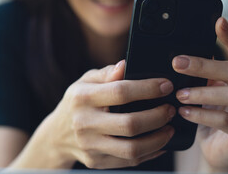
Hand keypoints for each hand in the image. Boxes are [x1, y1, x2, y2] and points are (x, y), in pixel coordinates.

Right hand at [12, 61, 174, 168]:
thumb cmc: (76, 102)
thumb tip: (126, 65)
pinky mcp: (97, 161)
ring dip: (158, 139)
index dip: (147, 88)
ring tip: (170, 128)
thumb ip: (107, 73)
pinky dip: (150, 152)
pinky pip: (129, 161)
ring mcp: (90, 146)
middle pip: (130, 124)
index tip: (165, 86)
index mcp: (82, 98)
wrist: (57, 135)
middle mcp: (84, 123)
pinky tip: (159, 142)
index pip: (120, 92)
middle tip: (171, 109)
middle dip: (158, 116)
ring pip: (132, 149)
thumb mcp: (85, 81)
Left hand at [172, 17, 227, 171]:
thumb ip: (204, 74)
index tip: (218, 21)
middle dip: (203, 66)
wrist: (219, 150)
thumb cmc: (213, 116)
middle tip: (177, 63)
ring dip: (201, 93)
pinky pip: (226, 121)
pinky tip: (184, 112)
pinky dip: (201, 115)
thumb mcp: (209, 91)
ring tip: (179, 94)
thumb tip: (181, 56)